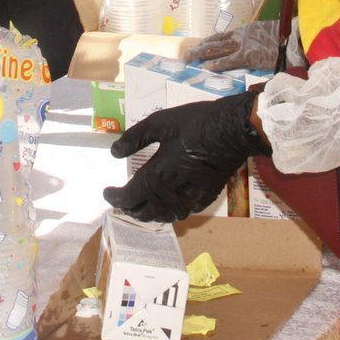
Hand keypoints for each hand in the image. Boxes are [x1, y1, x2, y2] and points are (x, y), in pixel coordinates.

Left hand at [103, 91, 269, 222]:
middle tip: (121, 201)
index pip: (128, 197)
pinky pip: (181, 213)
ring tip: (139, 205)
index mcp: (156, 176)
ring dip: (147, 213)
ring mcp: (189, 199)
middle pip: (143, 212)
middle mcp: (171, 194)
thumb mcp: (159, 123)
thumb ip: (134, 138)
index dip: (114, 198)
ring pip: (162, 216)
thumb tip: (114, 153)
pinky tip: (165, 204)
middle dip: (128, 208)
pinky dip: (167, 212)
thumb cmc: (195, 124)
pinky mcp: (205, 199)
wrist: (233, 131)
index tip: (106, 192)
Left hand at [187, 18, 280, 70]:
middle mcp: (241, 36)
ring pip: (216, 50)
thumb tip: (255, 51)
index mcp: (246, 30)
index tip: (198, 46)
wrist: (298, 38)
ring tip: (187, 60)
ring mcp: (244, 45)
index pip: (221, 36)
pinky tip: (206, 68)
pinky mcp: (249, 56)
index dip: (208, 42)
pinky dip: (217, 64)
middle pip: (214, 42)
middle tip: (185, 56)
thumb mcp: (271, 35)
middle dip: (198, 49)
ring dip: (200, 55)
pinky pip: (229, 61)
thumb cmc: (288, 37)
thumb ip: (259, 42)